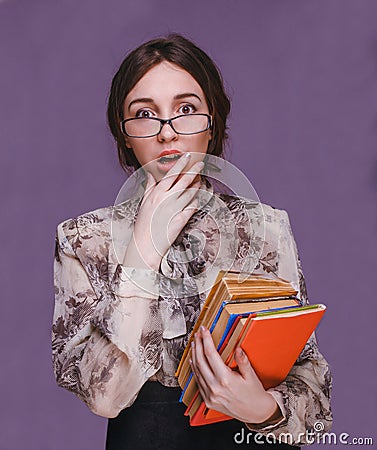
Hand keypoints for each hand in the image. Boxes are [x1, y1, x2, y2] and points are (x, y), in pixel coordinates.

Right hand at [123, 153, 203, 270]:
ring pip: (191, 192)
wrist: (146, 245)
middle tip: (201, 164)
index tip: (187, 157)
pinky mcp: (181, 219)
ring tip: (201, 179)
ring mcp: (175, 209)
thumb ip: (149, 187)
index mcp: (157, 194)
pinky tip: (201, 195)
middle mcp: (167, 199)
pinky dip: (198, 199)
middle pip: (184, 181)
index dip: (181, 164)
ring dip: (198, 185)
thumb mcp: (144, 203)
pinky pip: (193, 206)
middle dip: (194, 170)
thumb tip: (150, 174)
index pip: (171, 174)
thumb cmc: (143, 224)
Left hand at [190, 326, 281, 424]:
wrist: (256, 413)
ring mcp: (210, 395)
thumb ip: (243, 361)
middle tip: (198, 334)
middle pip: (200, 361)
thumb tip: (238, 348)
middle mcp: (215, 388)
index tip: (204, 330)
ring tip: (195, 344)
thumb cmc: (254, 395)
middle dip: (198, 344)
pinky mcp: (207, 400)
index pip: (210, 354)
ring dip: (194, 355)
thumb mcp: (251, 375)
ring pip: (196, 371)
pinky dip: (195, 369)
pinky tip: (194, 361)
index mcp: (225, 380)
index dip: (206, 340)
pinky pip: (198, 382)